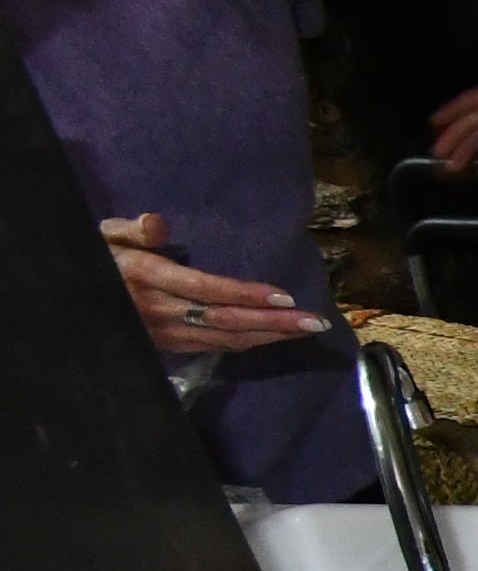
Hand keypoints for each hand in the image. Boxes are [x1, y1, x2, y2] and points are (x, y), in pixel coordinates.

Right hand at [104, 216, 328, 352]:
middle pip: (225, 321)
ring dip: (268, 336)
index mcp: (147, 278)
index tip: (285, 297)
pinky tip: (273, 337)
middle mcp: (158, 311)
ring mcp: (163, 334)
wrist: (70, 299)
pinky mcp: (167, 346)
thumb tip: (157, 224)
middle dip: (273, 323)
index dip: (246, 295)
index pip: (206, 289)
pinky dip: (247, 343)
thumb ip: (131, 230)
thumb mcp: (102, 235)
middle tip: (315, 322)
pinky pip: (214, 346)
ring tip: (306, 329)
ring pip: (224, 339)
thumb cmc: (94, 258)